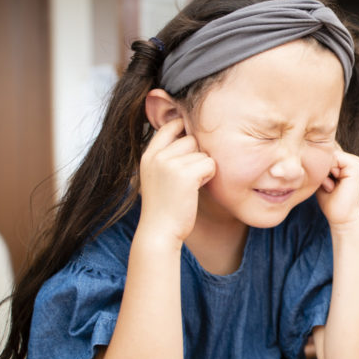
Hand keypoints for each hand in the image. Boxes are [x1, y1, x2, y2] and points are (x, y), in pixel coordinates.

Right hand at [138, 118, 216, 243]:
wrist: (159, 232)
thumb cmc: (164, 206)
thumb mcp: (157, 176)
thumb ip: (167, 156)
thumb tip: (190, 134)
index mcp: (148, 155)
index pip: (169, 126)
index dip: (184, 128)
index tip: (191, 138)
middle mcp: (157, 156)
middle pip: (191, 139)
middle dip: (197, 155)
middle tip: (191, 176)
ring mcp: (169, 164)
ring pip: (202, 152)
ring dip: (203, 167)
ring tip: (192, 185)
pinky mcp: (184, 174)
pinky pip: (210, 163)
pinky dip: (209, 176)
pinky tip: (198, 188)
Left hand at [316, 145, 358, 228]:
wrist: (343, 220)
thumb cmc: (331, 202)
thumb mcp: (322, 180)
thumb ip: (320, 165)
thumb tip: (309, 150)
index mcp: (345, 162)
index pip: (325, 152)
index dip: (317, 165)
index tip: (323, 184)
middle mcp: (352, 159)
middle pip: (326, 151)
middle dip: (320, 168)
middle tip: (327, 187)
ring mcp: (356, 162)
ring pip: (328, 154)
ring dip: (324, 172)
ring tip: (330, 187)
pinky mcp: (356, 166)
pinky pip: (334, 158)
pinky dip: (328, 173)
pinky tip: (333, 186)